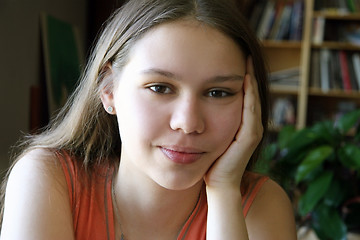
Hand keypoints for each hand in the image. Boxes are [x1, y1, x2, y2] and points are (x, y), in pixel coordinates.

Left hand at [204, 56, 263, 189]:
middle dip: (247, 71)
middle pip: (250, 92)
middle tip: (242, 49)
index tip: (232, 56)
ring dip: (250, 79)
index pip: (241, 92)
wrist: (218, 181)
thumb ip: (207, 118)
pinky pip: (250, 111)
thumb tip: (192, 102)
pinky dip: (249, 95)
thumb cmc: (210, 158)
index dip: (238, 74)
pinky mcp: (250, 136)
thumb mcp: (208, 133)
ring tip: (246, 59)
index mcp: (240, 121)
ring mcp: (252, 129)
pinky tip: (245, 81)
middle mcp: (250, 123)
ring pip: (253, 98)